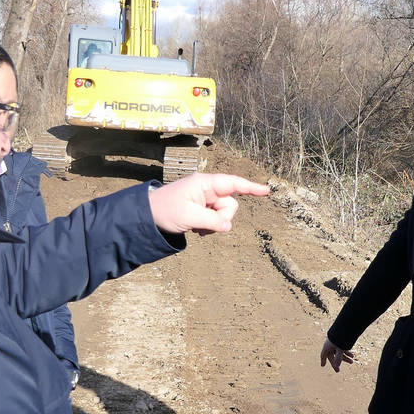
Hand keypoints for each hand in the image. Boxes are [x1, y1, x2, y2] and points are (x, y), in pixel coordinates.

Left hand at [148, 174, 270, 235]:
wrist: (147, 216)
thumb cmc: (165, 210)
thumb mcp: (189, 217)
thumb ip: (212, 221)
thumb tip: (227, 226)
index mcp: (205, 184)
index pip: (233, 184)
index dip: (251, 188)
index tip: (266, 191)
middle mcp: (207, 190)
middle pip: (230, 205)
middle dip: (222, 218)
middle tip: (203, 225)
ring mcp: (205, 201)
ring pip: (224, 215)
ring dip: (214, 225)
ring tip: (197, 228)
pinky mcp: (202, 210)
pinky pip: (216, 220)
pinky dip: (210, 227)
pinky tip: (196, 230)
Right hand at [320, 338, 353, 371]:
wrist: (346, 326)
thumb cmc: (341, 338)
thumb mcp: (340, 349)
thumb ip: (338, 358)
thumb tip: (337, 366)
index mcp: (327, 346)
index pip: (324, 355)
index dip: (323, 360)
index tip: (322, 365)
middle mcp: (330, 345)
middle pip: (333, 356)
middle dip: (337, 363)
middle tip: (338, 371)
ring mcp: (336, 343)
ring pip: (339, 353)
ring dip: (345, 358)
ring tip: (352, 362)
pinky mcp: (341, 341)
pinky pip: (343, 348)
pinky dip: (347, 352)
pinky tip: (352, 355)